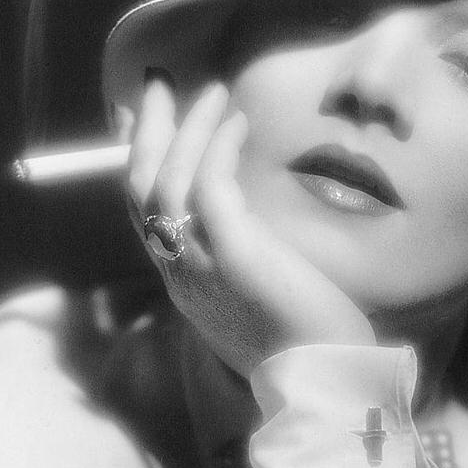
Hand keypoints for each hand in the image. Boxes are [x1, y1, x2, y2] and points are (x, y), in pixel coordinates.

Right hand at [118, 79, 375, 378]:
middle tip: (160, 84)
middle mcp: (181, 275)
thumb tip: (253, 227)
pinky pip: (209, 190)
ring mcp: (202, 268)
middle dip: (147, 132)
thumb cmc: (310, 344)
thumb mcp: (263, 298)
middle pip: (140, 191)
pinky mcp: (235, 259)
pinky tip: (237, 123)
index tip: (142, 118)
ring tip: (212, 93)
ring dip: (185, 130)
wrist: (327, 384)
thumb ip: (245, 263)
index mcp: (186, 284)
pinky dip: (217, 150)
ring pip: (166, 185)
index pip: (145, 215)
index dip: (139, 161)